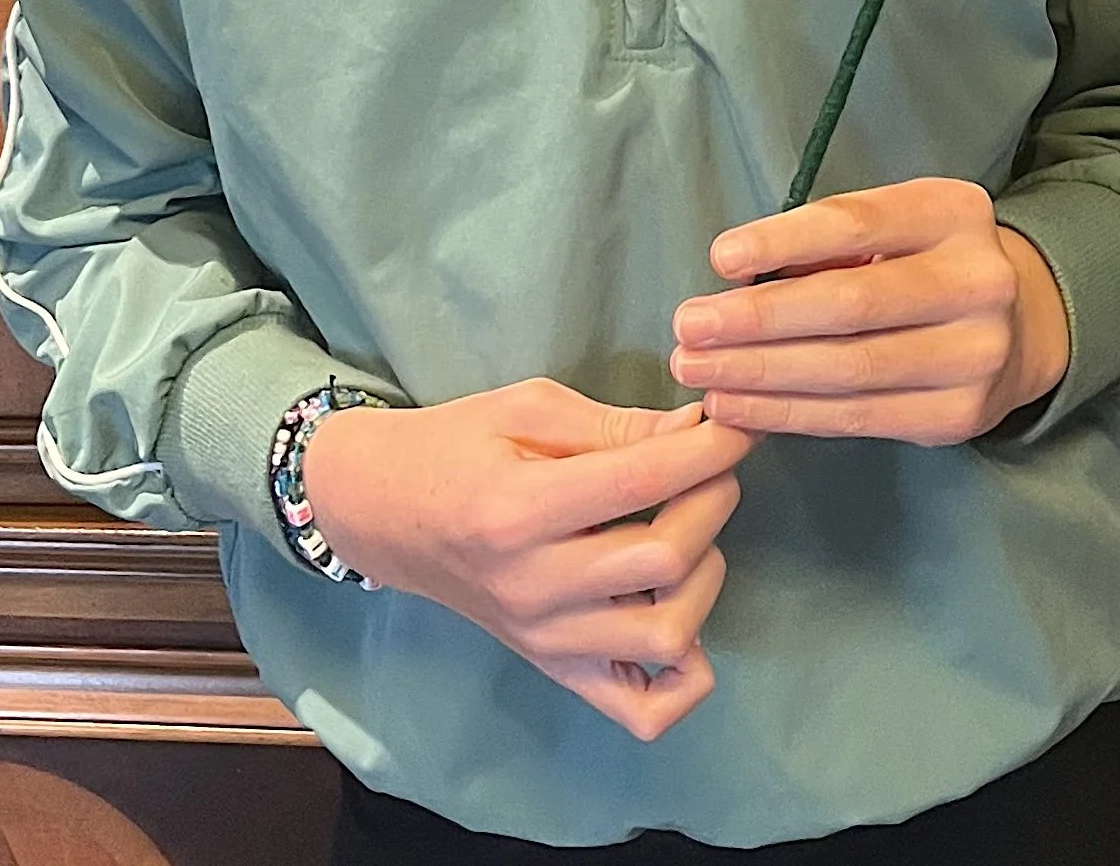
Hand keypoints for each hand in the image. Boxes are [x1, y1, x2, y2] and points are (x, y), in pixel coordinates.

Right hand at [303, 379, 754, 740]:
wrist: (383, 511)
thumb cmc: (456, 445)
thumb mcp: (528, 409)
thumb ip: (616, 424)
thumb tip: (698, 428)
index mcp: (520, 508)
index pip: (642, 480)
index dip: (708, 446)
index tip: (735, 423)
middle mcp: (533, 586)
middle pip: (664, 558)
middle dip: (713, 498)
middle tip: (714, 465)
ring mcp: (546, 640)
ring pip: (668, 634)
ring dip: (705, 576)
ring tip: (690, 531)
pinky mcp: (555, 670)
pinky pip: (644, 710)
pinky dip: (686, 671)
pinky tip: (683, 612)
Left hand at [669, 178, 1070, 445]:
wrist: (1019, 327)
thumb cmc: (924, 262)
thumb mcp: (894, 226)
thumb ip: (828, 246)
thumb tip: (736, 276)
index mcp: (953, 213)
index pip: (857, 224)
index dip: (784, 241)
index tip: (720, 259)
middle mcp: (976, 283)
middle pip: (849, 305)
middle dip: (758, 320)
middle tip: (688, 327)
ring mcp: (974, 357)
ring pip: (848, 371)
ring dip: (760, 375)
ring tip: (699, 371)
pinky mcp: (958, 418)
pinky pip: (856, 418)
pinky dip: (788, 414)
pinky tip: (739, 405)